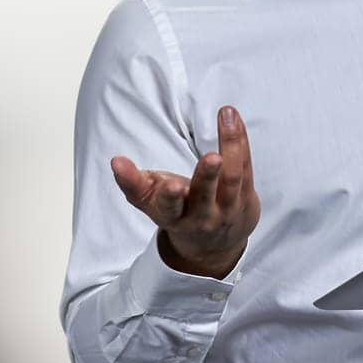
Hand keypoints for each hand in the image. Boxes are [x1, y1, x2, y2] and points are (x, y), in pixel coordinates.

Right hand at [109, 105, 259, 278]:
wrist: (214, 246)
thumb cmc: (178, 212)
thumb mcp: (152, 203)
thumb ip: (133, 183)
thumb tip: (115, 161)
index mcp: (172, 216)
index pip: (167, 208)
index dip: (167, 196)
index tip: (169, 184)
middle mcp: (201, 216)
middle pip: (206, 196)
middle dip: (207, 176)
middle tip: (212, 158)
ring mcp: (226, 209)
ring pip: (232, 178)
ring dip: (231, 146)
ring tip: (226, 116)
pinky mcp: (246, 199)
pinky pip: (246, 166)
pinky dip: (240, 140)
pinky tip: (232, 118)